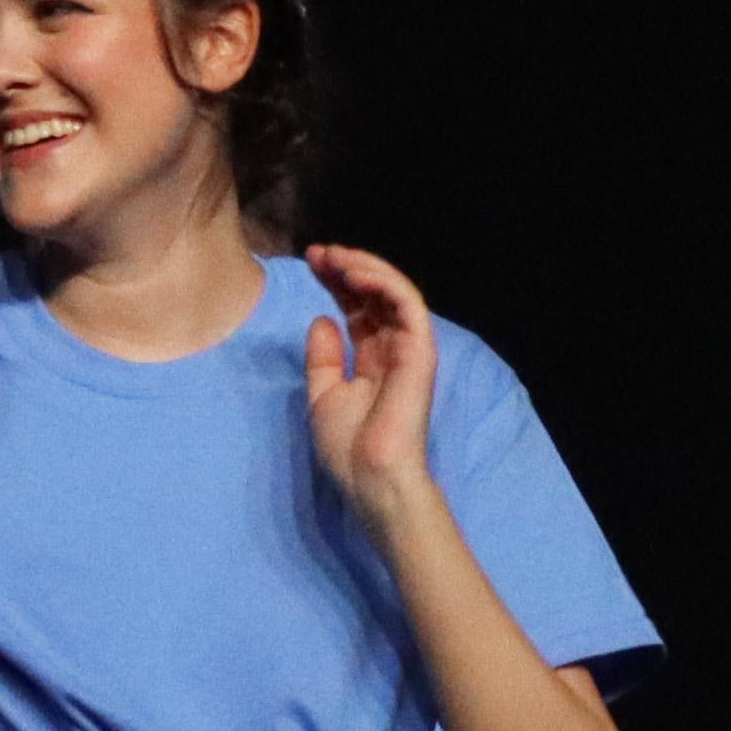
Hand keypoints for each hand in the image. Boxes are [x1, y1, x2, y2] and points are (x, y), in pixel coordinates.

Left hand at [298, 243, 441, 517]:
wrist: (370, 477)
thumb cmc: (348, 447)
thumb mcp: (322, 396)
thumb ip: (323, 358)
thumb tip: (322, 318)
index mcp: (371, 360)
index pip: (357, 310)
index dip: (335, 283)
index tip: (310, 264)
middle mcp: (392, 349)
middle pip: (372, 296)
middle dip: (345, 268)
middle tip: (317, 253)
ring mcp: (408, 348)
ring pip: (393, 292)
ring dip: (363, 267)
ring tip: (333, 256)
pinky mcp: (420, 350)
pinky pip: (407, 304)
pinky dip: (382, 282)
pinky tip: (353, 273)